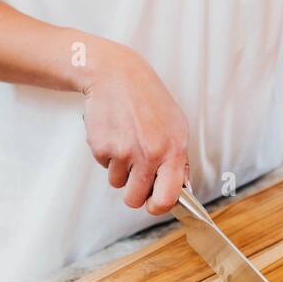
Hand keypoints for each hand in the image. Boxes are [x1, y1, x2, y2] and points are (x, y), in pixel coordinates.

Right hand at [81, 40, 189, 214]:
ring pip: (117, 184)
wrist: (117, 75)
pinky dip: (107, 156)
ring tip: (126, 142)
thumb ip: (179, 160)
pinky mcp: (101, 148)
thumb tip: (181, 189)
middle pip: (135, 200)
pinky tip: (114, 133)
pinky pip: (103, 167)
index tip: (153, 202)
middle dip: (133, 191)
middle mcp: (149, 154)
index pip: (167, 198)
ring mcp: (124, 152)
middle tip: (135, 171)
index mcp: (173, 150)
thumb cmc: (148, 98)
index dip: (158, 206)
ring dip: (120, 170)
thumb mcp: (176, 125)